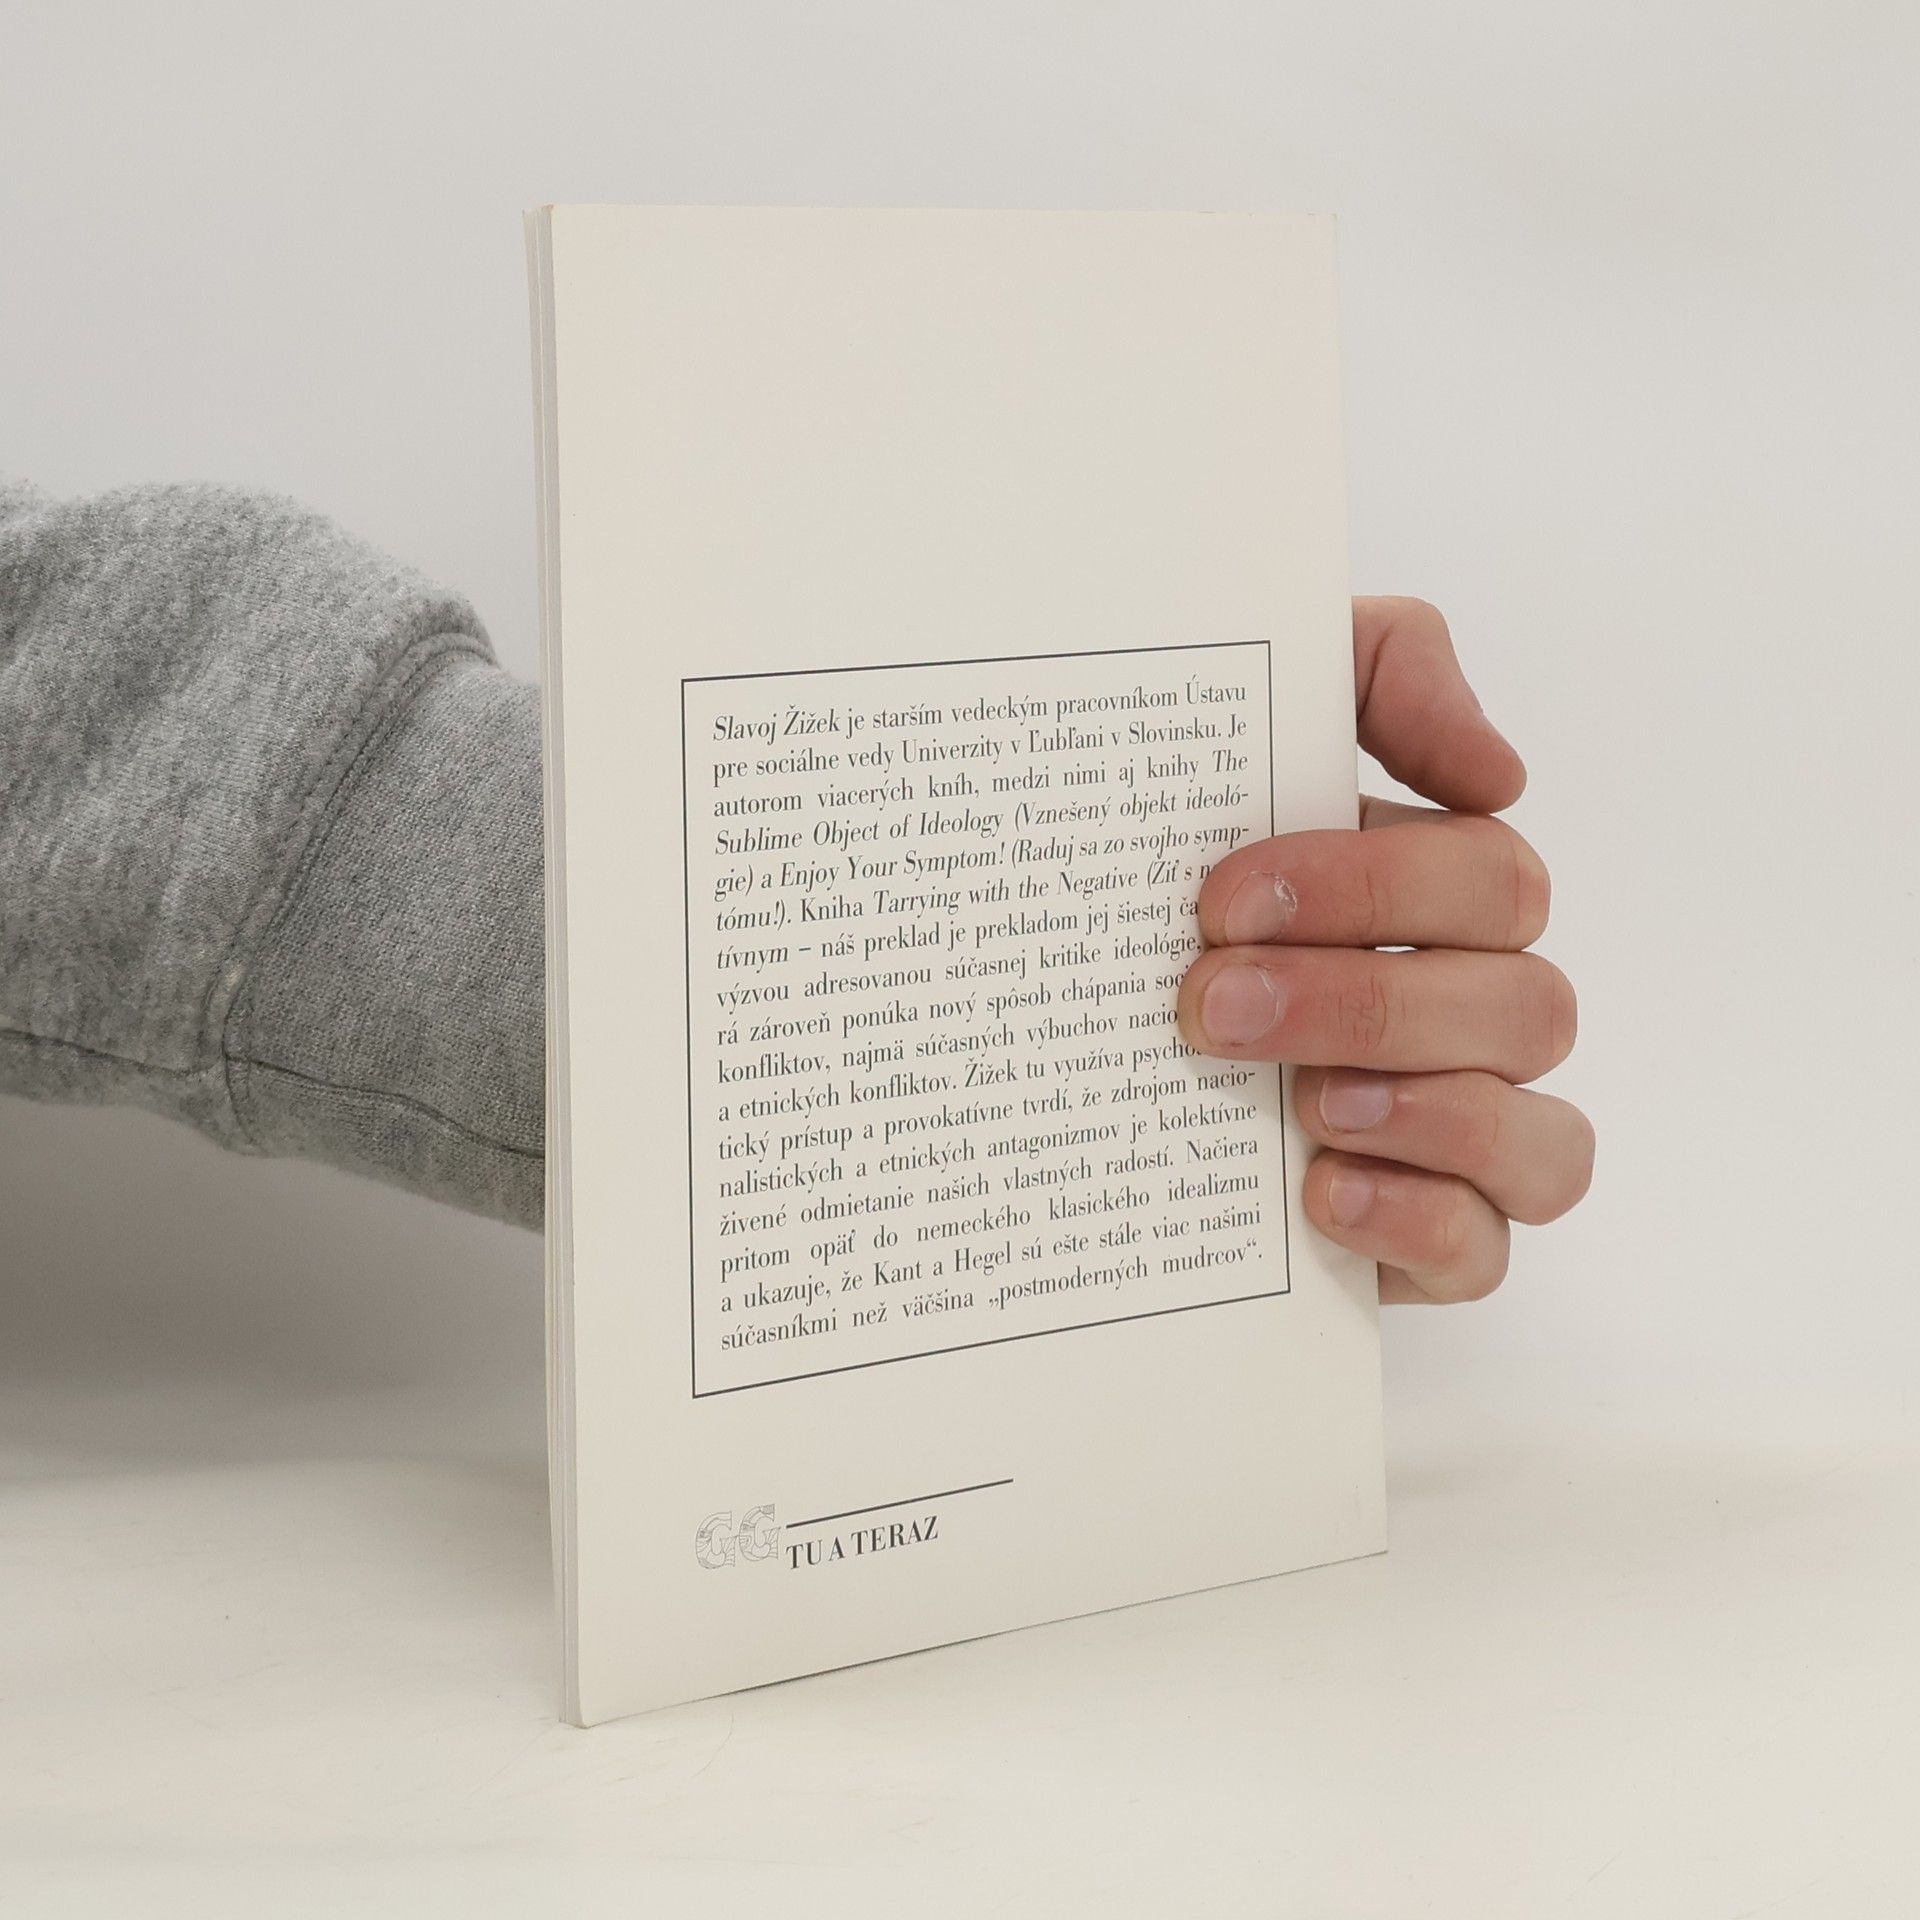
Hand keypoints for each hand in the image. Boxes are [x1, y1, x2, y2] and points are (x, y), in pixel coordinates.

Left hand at [1177, 598, 1591, 1303]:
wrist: (1052, 1016)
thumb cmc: (1172, 855)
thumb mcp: (1248, 712)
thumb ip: (1384, 666)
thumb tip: (1499, 766)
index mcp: (1442, 892)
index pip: (1490, 878)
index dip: (1373, 887)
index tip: (1224, 899)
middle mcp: (1473, 1010)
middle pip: (1524, 1008)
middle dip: (1365, 1002)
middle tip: (1213, 1004)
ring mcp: (1461, 1131)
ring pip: (1543, 1139)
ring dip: (1428, 1115)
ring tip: (1300, 1103)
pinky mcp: (1423, 1236)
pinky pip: (1488, 1252)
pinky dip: (1423, 1224)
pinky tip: (1322, 1193)